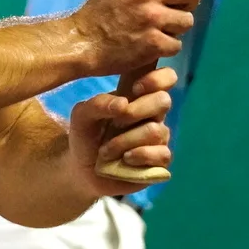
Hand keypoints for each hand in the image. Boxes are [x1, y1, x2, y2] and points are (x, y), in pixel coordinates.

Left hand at [67, 67, 176, 197]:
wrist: (82, 171)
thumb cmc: (86, 136)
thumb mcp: (82, 117)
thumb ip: (97, 104)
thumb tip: (123, 103)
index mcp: (139, 96)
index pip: (166, 77)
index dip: (157, 78)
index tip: (134, 88)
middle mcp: (153, 115)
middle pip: (163, 101)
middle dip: (135, 111)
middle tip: (114, 123)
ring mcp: (159, 138)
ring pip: (156, 130)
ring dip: (126, 141)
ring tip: (106, 151)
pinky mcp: (160, 161)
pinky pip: (162, 154)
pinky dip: (139, 156)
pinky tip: (124, 160)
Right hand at [71, 0, 204, 76]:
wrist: (81, 41)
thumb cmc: (98, 10)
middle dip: (189, 0)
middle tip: (177, 7)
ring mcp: (152, 19)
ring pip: (188, 20)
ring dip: (176, 26)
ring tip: (159, 27)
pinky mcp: (153, 44)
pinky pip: (176, 44)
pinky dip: (166, 46)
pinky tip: (151, 44)